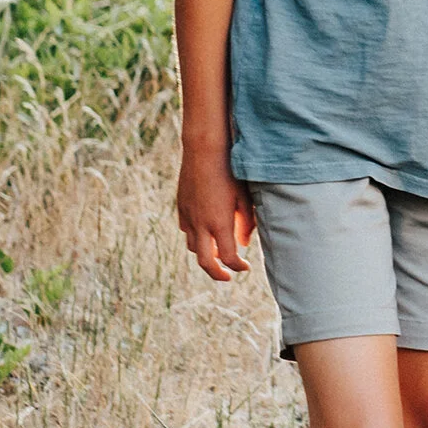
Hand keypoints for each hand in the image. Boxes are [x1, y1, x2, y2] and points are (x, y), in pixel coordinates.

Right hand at [177, 148, 254, 282]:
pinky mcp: (181, 208)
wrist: (204, 151)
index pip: (229, 258)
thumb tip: (244, 244)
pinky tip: (205, 231)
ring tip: (218, 252)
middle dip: (217, 274)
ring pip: (193, 248)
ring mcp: (189, 217)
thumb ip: (246, 223)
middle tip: (227, 276)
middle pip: (206, 263)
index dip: (238, 267)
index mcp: (220, 224)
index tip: (246, 267)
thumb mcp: (244, 198)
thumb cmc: (230, 172)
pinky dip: (196, 237)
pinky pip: (187, 231)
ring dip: (206, 254)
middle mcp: (201, 224)